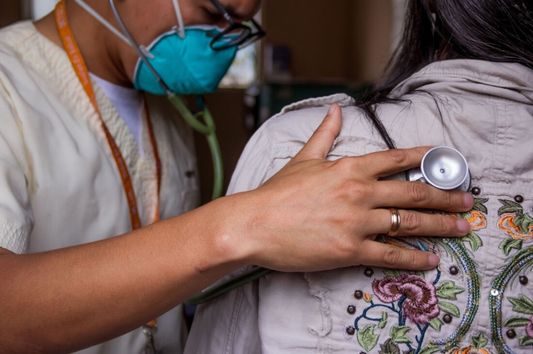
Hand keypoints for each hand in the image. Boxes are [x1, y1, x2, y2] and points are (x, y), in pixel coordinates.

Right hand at [231, 104, 473, 271]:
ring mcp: (357, 222)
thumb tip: (335, 110)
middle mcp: (359, 192)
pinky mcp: (350, 250)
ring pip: (410, 223)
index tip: (445, 161)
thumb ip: (324, 134)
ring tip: (461, 228)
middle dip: (446, 196)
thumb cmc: (276, 193)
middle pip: (414, 192)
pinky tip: (432, 260)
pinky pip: (391, 254)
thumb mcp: (303, 159)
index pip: (397, 159)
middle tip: (466, 200)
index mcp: (349, 167)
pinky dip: (415, 259)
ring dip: (441, 226)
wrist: (254, 223)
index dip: (426, 159)